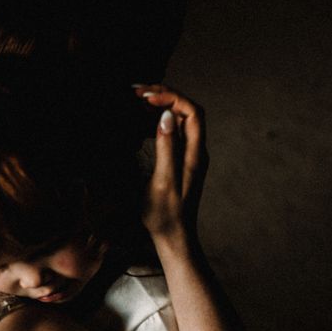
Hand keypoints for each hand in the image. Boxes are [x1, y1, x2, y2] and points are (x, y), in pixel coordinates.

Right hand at [134, 85, 207, 237]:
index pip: (191, 111)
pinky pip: (171, 133)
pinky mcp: (178, 162)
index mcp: (194, 154)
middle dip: (164, 96)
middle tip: (137, 92)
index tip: (146, 98)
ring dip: (159, 107)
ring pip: (178, 120)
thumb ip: (166, 147)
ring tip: (136, 101)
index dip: (171, 98)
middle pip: (186, 111)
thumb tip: (165, 116)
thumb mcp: (163, 181)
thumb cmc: (166, 215)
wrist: (174, 238)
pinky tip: (139, 124)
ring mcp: (187, 156)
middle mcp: (195, 151)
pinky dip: (156, 122)